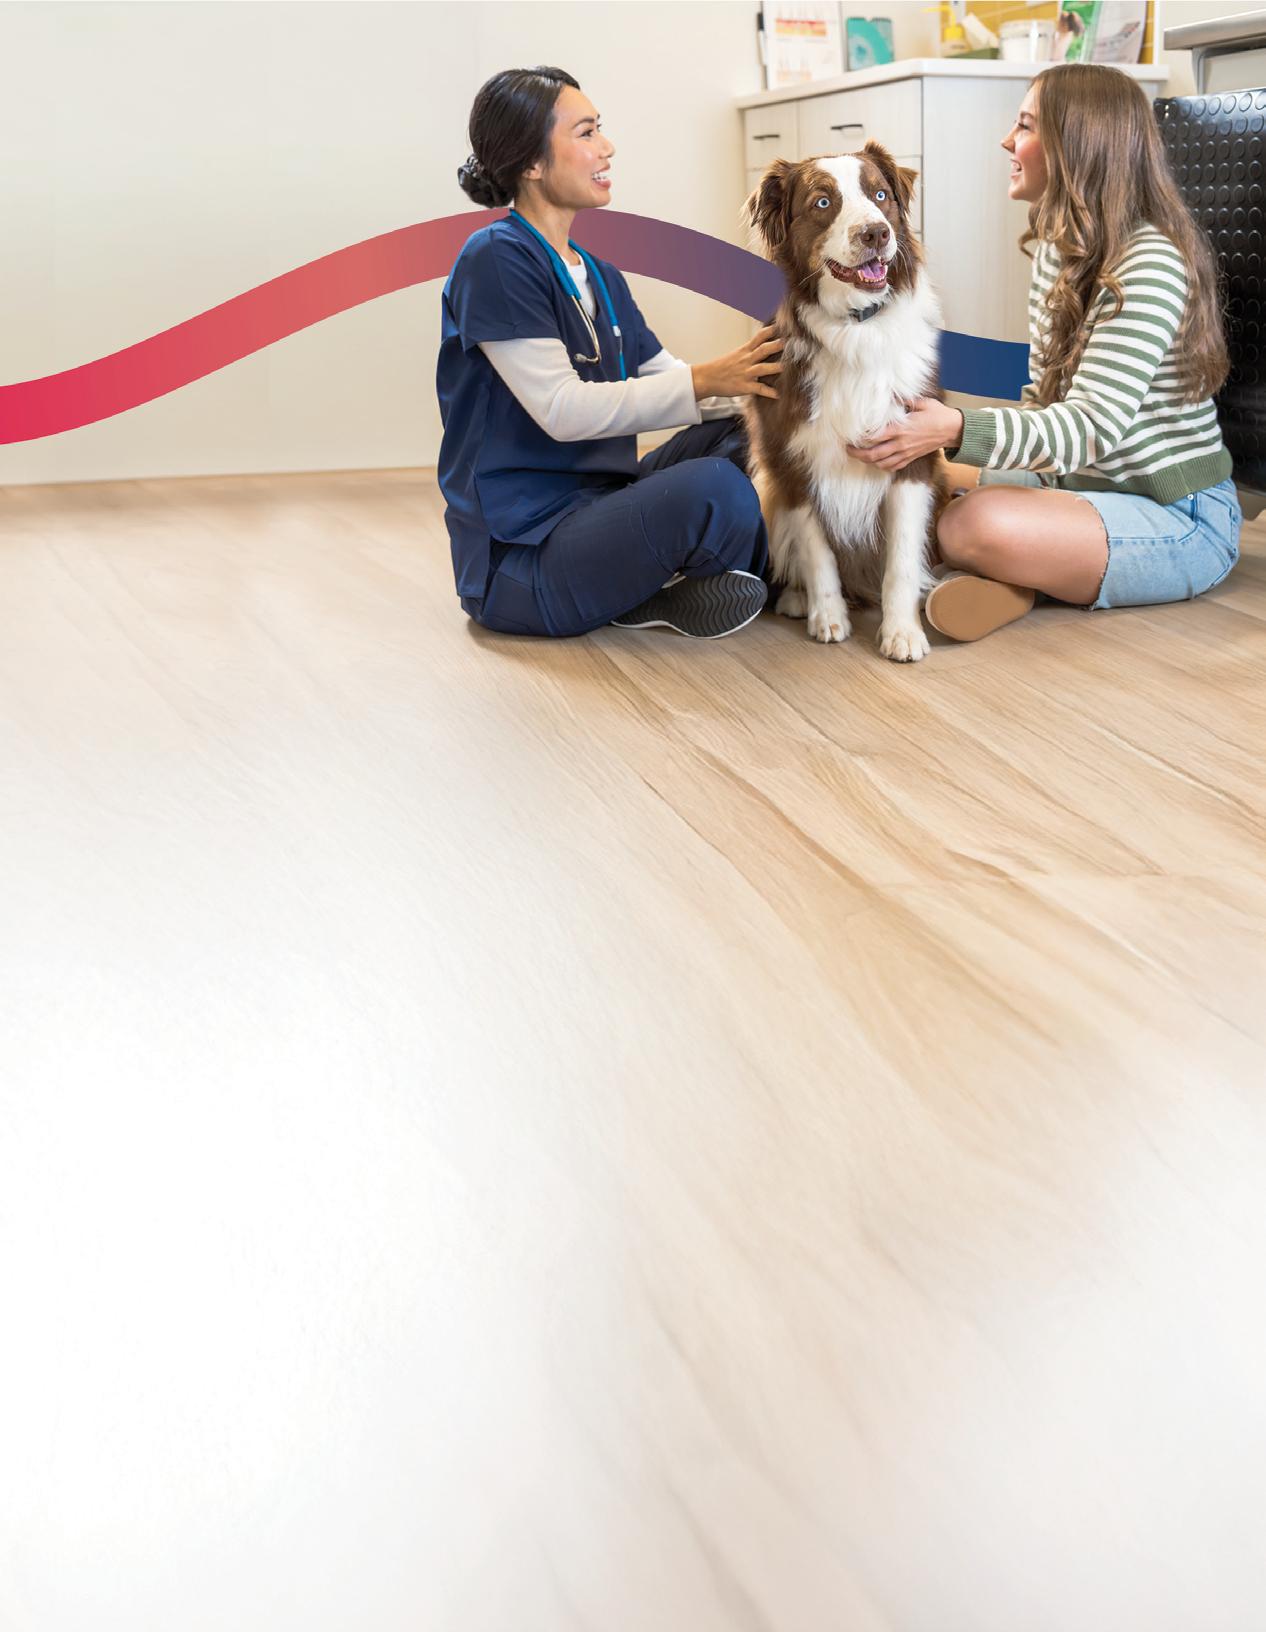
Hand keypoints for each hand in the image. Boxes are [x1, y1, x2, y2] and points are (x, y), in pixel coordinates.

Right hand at [692, 324, 783, 400]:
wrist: (706, 378)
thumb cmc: (721, 368)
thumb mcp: (735, 355)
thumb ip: (750, 351)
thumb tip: (763, 346)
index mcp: (744, 351)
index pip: (759, 337)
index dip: (771, 331)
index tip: (782, 326)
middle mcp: (747, 360)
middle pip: (764, 350)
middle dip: (777, 346)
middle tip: (790, 343)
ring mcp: (746, 373)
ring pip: (763, 368)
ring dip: (776, 367)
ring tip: (789, 367)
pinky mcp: (744, 387)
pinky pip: (759, 389)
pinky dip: (769, 392)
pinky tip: (778, 394)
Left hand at [847, 397, 963, 470]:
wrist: (953, 430)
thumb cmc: (938, 414)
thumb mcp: (921, 402)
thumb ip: (905, 400)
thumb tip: (891, 394)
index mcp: (901, 429)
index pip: (875, 437)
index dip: (861, 439)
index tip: (851, 435)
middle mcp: (901, 443)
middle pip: (873, 454)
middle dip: (857, 454)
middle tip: (848, 450)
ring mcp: (905, 453)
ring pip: (881, 463)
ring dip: (868, 461)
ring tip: (859, 456)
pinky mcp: (910, 458)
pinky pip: (892, 468)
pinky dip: (882, 467)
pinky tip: (876, 462)